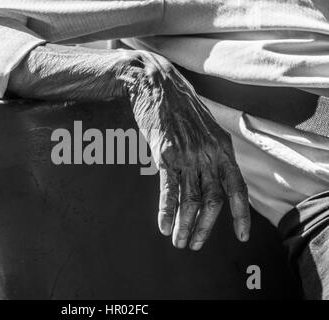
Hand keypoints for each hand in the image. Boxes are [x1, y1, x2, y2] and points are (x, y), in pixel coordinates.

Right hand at [8, 44, 249, 250]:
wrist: (154, 83)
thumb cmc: (178, 105)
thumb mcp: (206, 125)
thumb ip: (213, 150)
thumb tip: (214, 176)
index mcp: (223, 146)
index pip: (238, 188)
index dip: (241, 215)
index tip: (240, 235)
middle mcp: (209, 153)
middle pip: (213, 200)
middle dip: (205, 227)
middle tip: (195, 244)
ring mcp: (187, 154)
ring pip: (191, 200)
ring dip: (185, 226)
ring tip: (179, 242)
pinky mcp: (165, 154)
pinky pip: (168, 190)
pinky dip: (166, 212)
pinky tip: (164, 226)